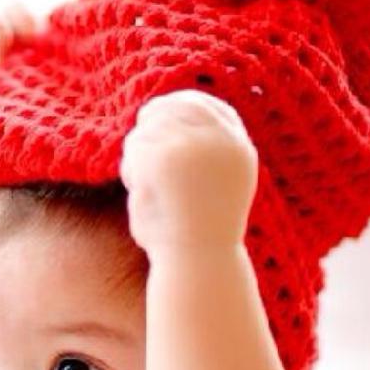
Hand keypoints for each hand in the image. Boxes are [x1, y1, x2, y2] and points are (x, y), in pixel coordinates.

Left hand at [119, 90, 258, 253]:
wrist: (197, 263)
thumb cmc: (196, 238)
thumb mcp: (210, 190)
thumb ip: (200, 157)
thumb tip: (166, 121)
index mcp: (239, 150)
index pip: (211, 107)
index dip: (181, 105)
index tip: (155, 115)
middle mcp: (223, 142)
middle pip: (176, 107)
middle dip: (152, 124)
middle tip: (137, 148)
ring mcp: (197, 146)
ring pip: (150, 128)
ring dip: (138, 155)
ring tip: (146, 190)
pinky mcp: (168, 156)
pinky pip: (136, 147)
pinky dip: (130, 170)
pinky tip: (139, 192)